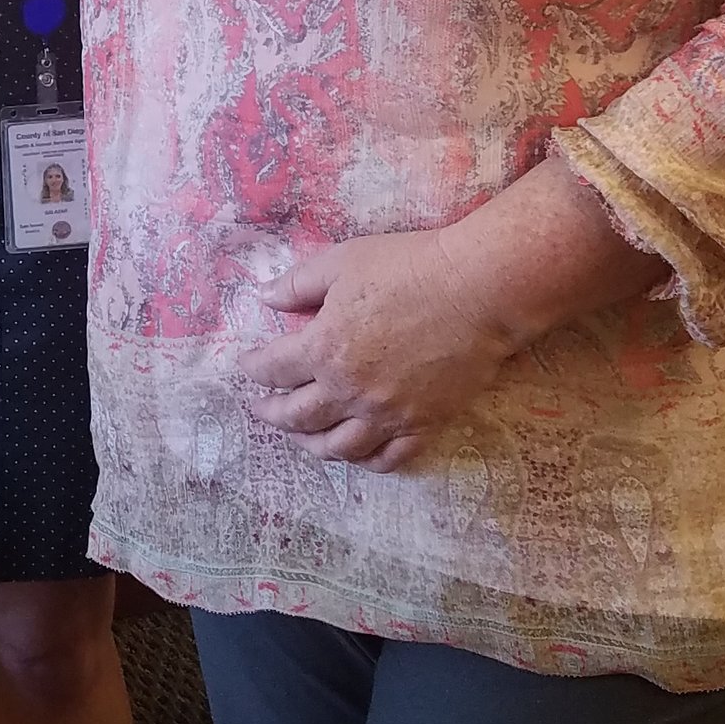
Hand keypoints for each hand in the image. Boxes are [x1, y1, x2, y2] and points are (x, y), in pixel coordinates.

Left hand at [228, 226, 521, 473]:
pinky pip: (388, 459)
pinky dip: (366, 461)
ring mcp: (387, 414)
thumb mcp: (342, 262)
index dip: (253, 369)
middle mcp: (348, 391)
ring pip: (337, 447)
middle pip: (297, 417)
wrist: (478, 290)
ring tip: (302, 438)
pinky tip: (358, 455)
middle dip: (271, 414)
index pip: (272, 369)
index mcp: (322, 349)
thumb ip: (297, 284)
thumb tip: (263, 298)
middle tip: (261, 409)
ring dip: (311, 445)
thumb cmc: (408, 267)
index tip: (246, 367)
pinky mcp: (424, 424)